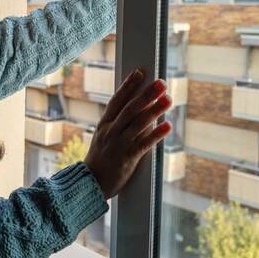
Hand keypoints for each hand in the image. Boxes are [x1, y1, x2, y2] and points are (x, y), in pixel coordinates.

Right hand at [84, 70, 171, 198]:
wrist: (90, 184)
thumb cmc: (101, 159)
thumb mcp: (105, 137)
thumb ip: (119, 123)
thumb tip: (141, 108)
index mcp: (104, 124)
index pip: (117, 100)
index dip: (128, 86)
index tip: (140, 72)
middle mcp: (111, 131)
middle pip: (130, 109)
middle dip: (146, 94)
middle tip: (161, 82)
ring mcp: (118, 145)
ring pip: (138, 124)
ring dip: (154, 110)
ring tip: (168, 99)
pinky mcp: (127, 159)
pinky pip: (143, 144)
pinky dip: (156, 134)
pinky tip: (167, 126)